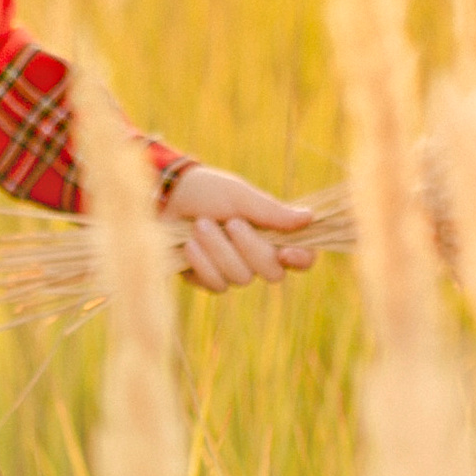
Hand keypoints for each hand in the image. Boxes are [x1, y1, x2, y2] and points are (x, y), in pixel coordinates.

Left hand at [159, 164, 317, 291]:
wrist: (166, 198)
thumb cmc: (206, 191)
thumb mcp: (239, 195)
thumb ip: (271, 211)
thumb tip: (309, 217)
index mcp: (272, 234)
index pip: (302, 257)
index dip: (301, 259)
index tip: (287, 252)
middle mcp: (256, 256)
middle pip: (273, 273)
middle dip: (250, 248)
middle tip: (231, 222)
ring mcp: (233, 271)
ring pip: (241, 278)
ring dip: (220, 250)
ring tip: (200, 225)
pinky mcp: (208, 280)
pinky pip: (216, 284)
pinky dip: (202, 262)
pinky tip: (189, 245)